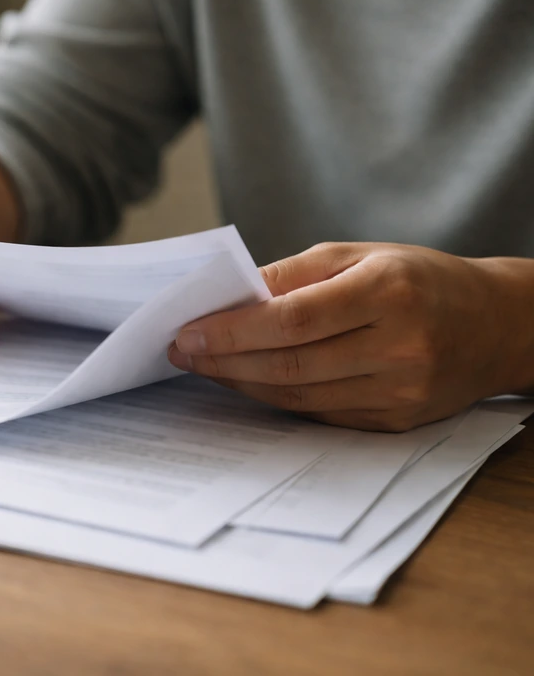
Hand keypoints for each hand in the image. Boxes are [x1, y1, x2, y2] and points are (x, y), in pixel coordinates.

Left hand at [168, 242, 532, 431]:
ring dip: (241, 382)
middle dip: (224, 360)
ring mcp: (400, 391)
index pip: (291, 320)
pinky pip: (318, 413)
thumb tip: (228, 297)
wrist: (494, 325)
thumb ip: (292, 276)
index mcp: (387, 292)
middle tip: (182, 351)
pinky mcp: (395, 421)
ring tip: (205, 365)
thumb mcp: (359, 255)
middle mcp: (398, 347)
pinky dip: (274, 398)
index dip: (231, 331)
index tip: (187, 332)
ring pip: (297, 396)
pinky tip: (246, 380)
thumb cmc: (418, 279)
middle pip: (288, 365)